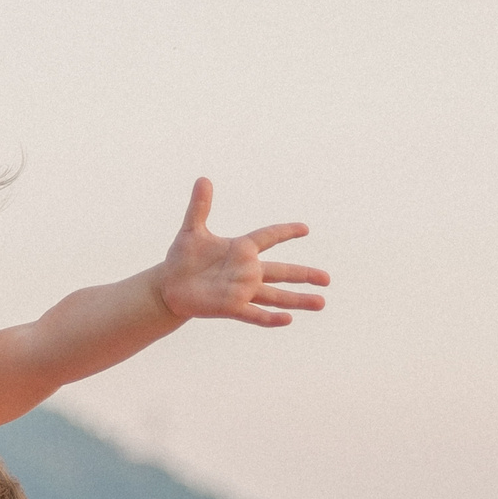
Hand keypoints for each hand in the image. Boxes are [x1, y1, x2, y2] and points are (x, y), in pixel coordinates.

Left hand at [156, 184, 327, 327]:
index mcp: (241, 250)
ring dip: (298, 300)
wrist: (170, 286)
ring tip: (321, 303)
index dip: (286, 231)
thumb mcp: (192, 230)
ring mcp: (241, 291)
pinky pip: (255, 314)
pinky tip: (288, 320)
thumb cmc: (182, 258)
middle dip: (304, 275)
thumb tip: (203, 178)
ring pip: (276, 296)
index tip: (305, 228)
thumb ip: (200, 206)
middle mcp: (247, 271)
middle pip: (282, 271)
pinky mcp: (232, 307)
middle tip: (327, 278)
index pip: (269, 237)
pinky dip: (270, 318)